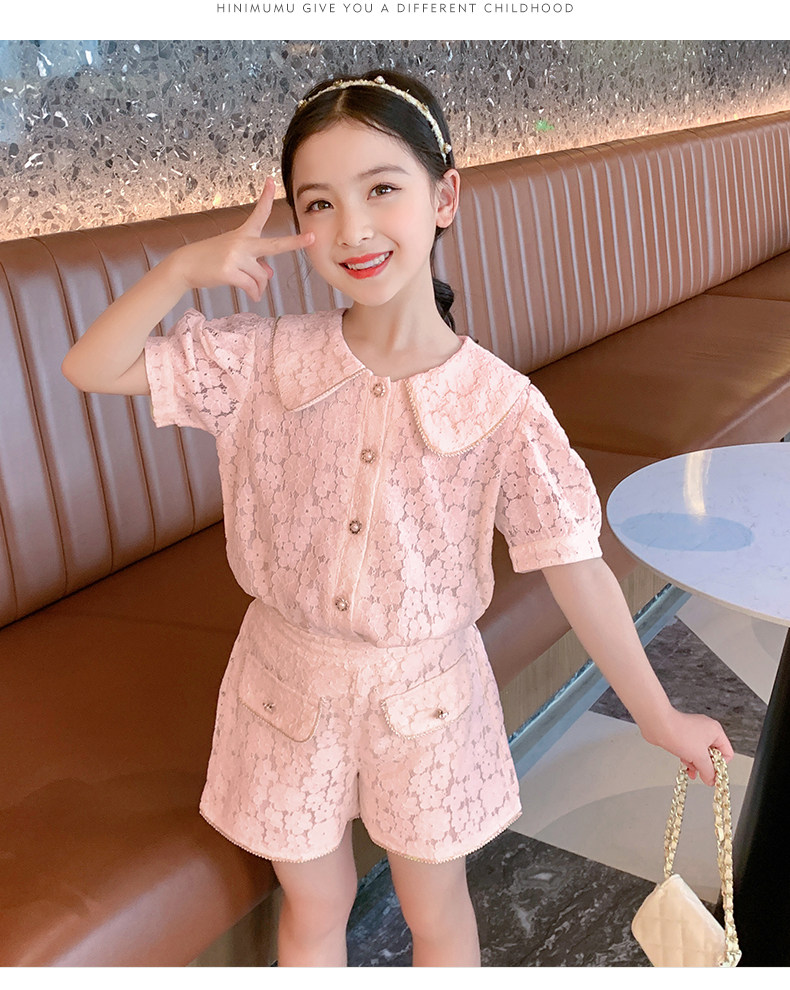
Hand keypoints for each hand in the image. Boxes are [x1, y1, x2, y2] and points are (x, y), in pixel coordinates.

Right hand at [169, 176, 313, 300]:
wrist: (185, 265)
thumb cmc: (211, 259)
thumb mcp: (234, 256)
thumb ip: (255, 262)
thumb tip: (270, 274)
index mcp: (243, 234)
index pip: (258, 214)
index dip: (266, 197)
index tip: (271, 181)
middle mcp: (242, 243)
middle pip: (274, 245)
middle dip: (295, 243)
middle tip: (312, 238)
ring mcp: (236, 257)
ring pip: (262, 276)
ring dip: (260, 286)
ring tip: (253, 289)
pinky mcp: (230, 271)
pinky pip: (252, 286)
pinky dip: (254, 294)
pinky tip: (252, 296)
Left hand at [642, 708, 733, 785]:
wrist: (657, 725)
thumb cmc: (679, 734)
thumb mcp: (699, 757)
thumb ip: (708, 771)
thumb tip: (712, 781)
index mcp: (715, 731)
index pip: (727, 753)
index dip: (721, 766)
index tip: (713, 774)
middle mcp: (706, 730)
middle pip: (713, 755)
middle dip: (706, 765)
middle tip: (701, 773)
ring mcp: (694, 732)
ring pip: (700, 754)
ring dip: (696, 764)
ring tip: (691, 769)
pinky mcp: (683, 736)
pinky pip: (690, 751)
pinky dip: (688, 759)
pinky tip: (685, 765)